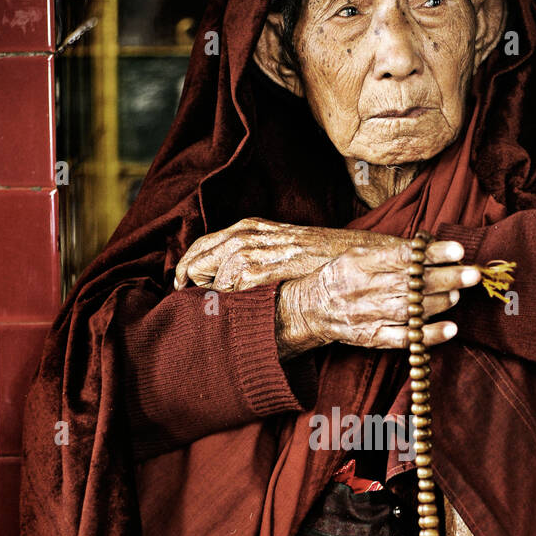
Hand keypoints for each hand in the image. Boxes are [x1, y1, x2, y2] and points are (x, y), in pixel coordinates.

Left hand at [173, 218, 418, 292]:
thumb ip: (261, 262)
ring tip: (202, 304)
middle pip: (202, 252)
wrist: (353, 259)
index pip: (206, 243)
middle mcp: (250, 234)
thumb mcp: (285, 253)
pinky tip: (225, 307)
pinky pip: (234, 281)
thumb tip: (235, 282)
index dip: (190, 264)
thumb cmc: (323, 260)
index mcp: (252, 228)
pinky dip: (225, 295)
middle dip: (188, 275)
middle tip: (181, 295)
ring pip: (214, 267)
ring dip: (205, 287)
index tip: (183, 284)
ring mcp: (259, 248)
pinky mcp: (268, 264)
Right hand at [276, 237, 479, 357]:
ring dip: (439, 303)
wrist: (309, 308)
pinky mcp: (372, 338)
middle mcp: (366, 288)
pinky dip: (428, 335)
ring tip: (458, 295)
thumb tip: (427, 245)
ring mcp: (369, 315)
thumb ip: (389, 250)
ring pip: (411, 310)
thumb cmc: (340, 276)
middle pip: (413, 284)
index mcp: (362, 262)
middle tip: (473, 274)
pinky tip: (450, 329)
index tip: (457, 250)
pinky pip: (404, 339)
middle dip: (447, 278)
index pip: (403, 256)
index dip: (432, 253)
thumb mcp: (357, 254)